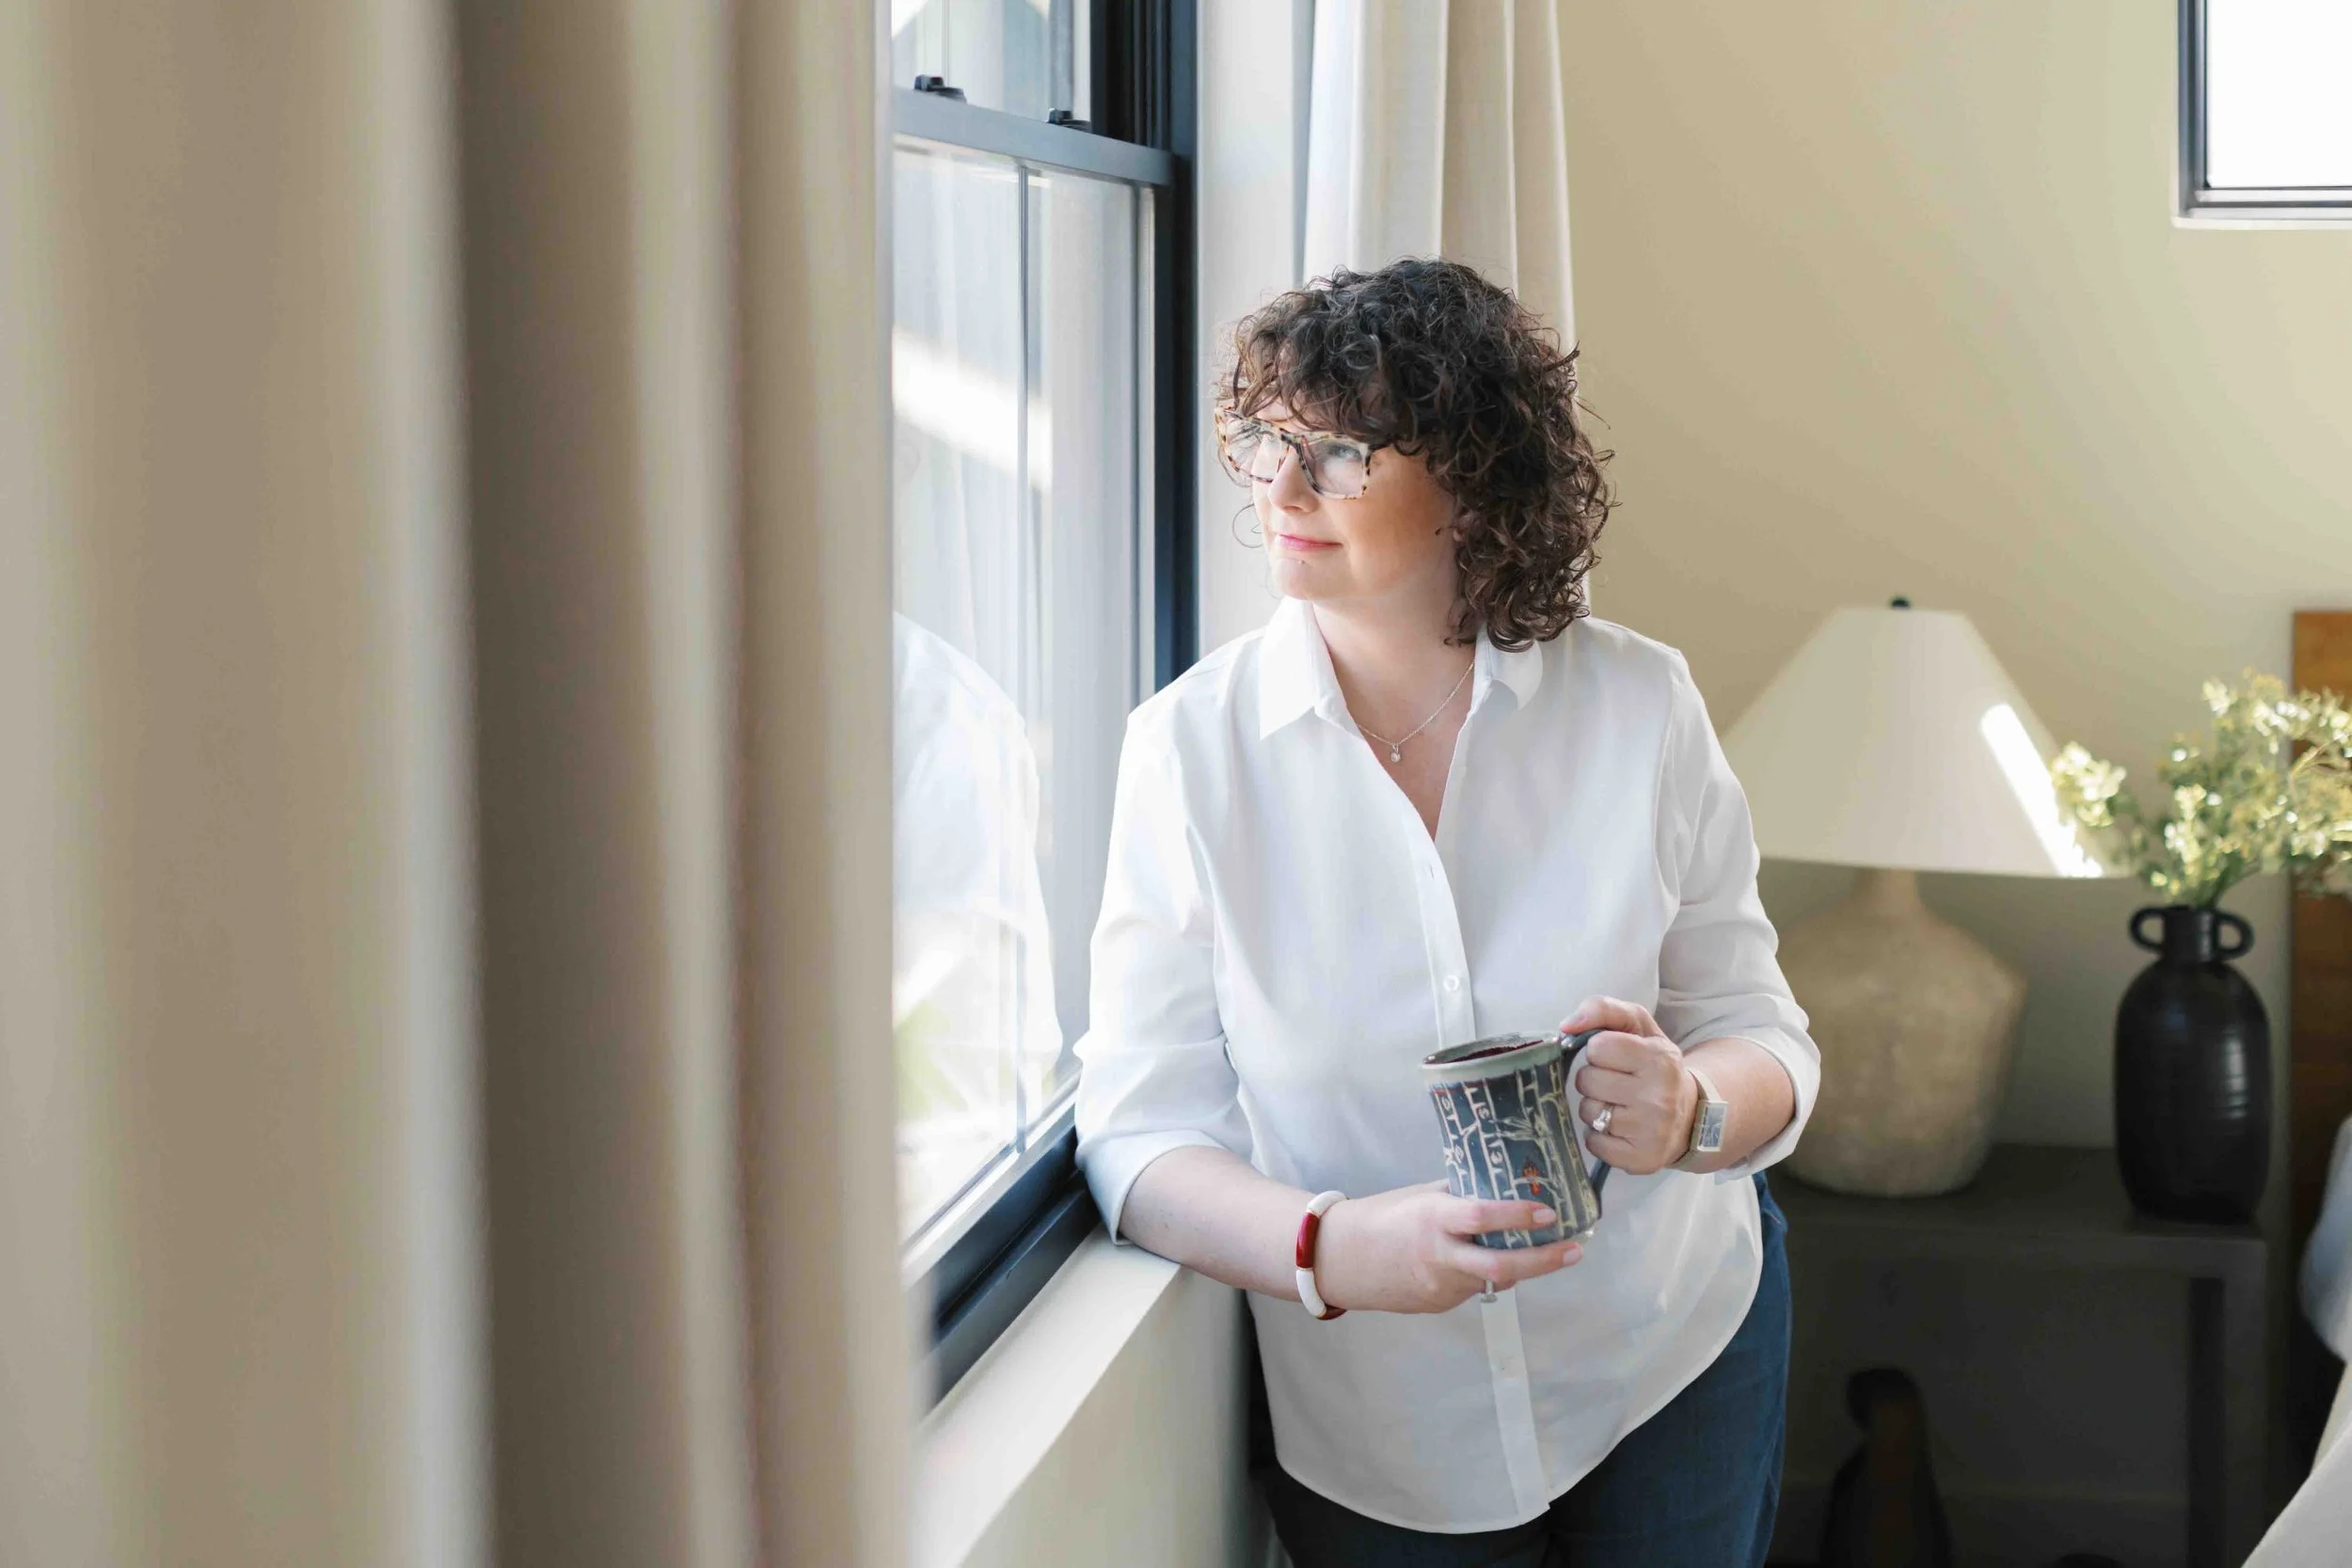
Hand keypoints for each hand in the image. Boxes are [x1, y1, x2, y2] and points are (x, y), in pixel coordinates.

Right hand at [1311, 1181, 1582, 1314]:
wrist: (1341, 1259)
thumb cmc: (1382, 1217)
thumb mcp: (1421, 1196)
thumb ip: (1459, 1195)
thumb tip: (1501, 1186)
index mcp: (1433, 1220)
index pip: (1480, 1217)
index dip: (1516, 1215)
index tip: (1548, 1211)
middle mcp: (1440, 1256)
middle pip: (1501, 1266)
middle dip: (1543, 1261)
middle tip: (1574, 1250)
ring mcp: (1440, 1286)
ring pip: (1492, 1280)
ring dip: (1517, 1266)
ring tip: (1542, 1250)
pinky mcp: (1438, 1304)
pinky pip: (1473, 1289)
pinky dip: (1485, 1276)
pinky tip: (1481, 1262)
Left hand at [1563, 995, 1697, 1176]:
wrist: (1690, 1115)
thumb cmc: (1655, 1066)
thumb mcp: (1639, 1027)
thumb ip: (1604, 1009)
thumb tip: (1567, 1025)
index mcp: (1659, 1057)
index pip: (1598, 1046)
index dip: (1600, 1051)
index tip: (1616, 1058)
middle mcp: (1659, 1095)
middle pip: (1587, 1080)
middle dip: (1594, 1079)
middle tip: (1616, 1083)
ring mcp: (1651, 1131)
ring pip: (1588, 1113)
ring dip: (1596, 1108)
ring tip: (1619, 1106)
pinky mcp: (1641, 1159)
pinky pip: (1594, 1143)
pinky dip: (1599, 1136)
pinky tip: (1619, 1129)